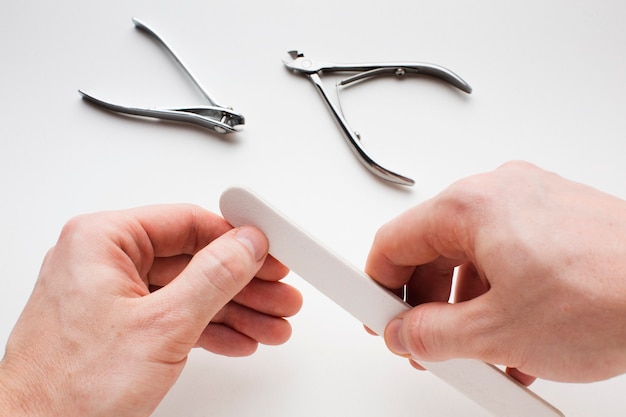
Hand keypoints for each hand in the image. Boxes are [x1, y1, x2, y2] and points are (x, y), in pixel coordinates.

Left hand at [0, 205, 301, 416]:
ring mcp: (109, 295)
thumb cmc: (70, 389)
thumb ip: (213, 277)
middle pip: (192, 259)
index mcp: (102, 241)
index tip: (268, 251)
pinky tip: (239, 339)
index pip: (186, 222)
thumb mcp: (163, 325)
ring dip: (233, 309)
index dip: (235, 238)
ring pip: (187, 291)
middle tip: (278, 294)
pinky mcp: (115, 325)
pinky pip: (172, 315)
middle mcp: (103, 261)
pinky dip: (207, 328)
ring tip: (270, 324)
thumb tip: (247, 244)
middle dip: (242, 284)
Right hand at [366, 161, 625, 385]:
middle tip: (424, 342)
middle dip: (423, 303)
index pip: (392, 241)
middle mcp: (498, 193)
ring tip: (478, 353)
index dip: (375, 284)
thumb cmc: (610, 294)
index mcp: (470, 205)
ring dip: (464, 308)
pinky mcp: (557, 221)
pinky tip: (512, 340)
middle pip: (430, 249)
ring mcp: (531, 204)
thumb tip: (405, 334)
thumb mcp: (498, 332)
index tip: (375, 314)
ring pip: (470, 258)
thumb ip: (432, 336)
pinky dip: (500, 297)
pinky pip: (507, 257)